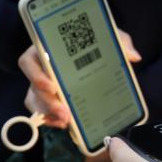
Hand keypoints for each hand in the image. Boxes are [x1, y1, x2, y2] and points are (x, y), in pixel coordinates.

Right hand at [18, 29, 140, 127]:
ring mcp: (43, 85)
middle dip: (47, 102)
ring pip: (36, 102)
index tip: (52, 87)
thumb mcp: (107, 36)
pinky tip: (64, 125)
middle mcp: (41, 68)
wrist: (97, 50)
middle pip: (33, 88)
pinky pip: (43, 112)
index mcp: (46, 49)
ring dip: (49, 113)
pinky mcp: (50, 99)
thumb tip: (134, 56)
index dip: (35, 76)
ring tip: (66, 122)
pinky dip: (51, 119)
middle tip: (64, 113)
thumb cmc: (95, 40)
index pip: (28, 62)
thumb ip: (120, 41)